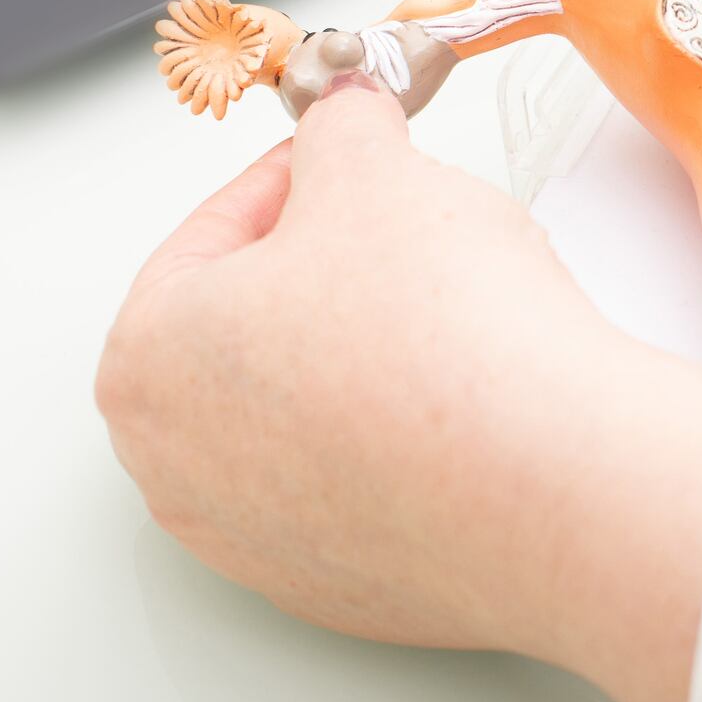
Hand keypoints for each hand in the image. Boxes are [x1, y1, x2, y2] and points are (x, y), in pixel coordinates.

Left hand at [96, 74, 701, 701]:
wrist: (554, 485)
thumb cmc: (445, 345)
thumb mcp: (377, 166)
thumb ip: (342, 123)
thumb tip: (344, 117)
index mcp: (147, 359)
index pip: (214, 230)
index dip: (298, 174)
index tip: (349, 158)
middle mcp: (177, 467)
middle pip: (250, 325)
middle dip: (327, 267)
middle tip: (402, 231)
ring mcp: (254, 539)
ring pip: (305, 405)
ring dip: (365, 351)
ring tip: (449, 314)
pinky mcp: (341, 584)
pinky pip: (362, 476)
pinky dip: (404, 430)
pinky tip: (468, 394)